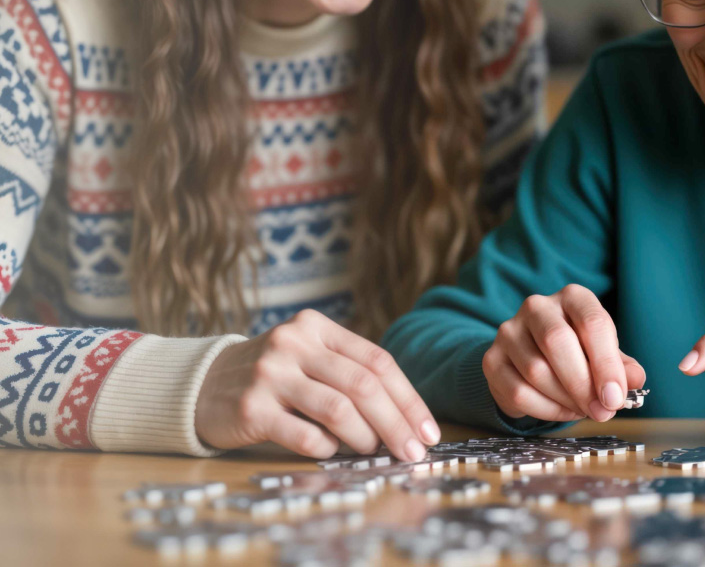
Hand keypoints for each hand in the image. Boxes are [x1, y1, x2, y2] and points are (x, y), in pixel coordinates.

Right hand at [195, 309, 439, 459]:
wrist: (200, 385)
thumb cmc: (273, 376)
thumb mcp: (308, 357)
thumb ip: (350, 372)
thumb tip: (407, 417)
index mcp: (317, 327)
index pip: (377, 360)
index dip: (409, 398)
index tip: (428, 430)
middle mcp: (294, 344)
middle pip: (363, 385)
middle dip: (396, 423)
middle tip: (412, 452)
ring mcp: (270, 374)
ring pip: (338, 408)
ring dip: (365, 436)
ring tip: (373, 450)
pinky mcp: (250, 408)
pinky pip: (304, 434)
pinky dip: (326, 447)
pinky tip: (330, 450)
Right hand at [483, 284, 645, 422]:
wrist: (530, 360)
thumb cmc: (577, 353)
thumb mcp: (604, 355)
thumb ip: (622, 367)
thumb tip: (636, 379)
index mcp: (572, 297)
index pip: (592, 322)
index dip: (606, 363)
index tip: (615, 397)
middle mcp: (538, 307)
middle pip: (558, 342)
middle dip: (583, 384)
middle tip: (602, 412)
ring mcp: (510, 331)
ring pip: (537, 370)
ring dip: (566, 399)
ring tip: (583, 409)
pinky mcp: (492, 359)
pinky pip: (518, 391)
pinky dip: (545, 410)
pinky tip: (560, 410)